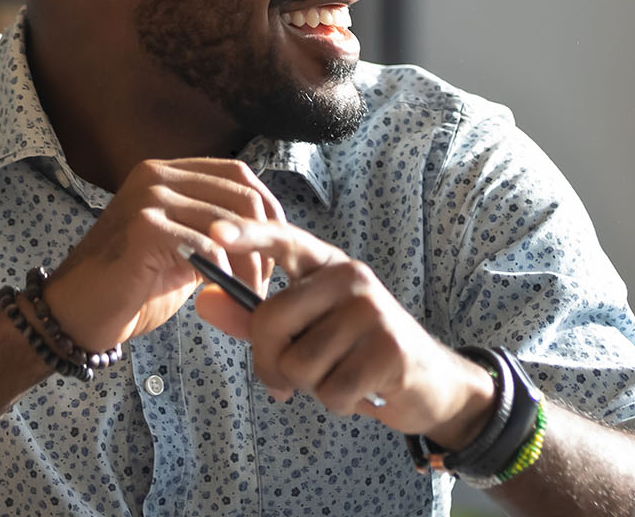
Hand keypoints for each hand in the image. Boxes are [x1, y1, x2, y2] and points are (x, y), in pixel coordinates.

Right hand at [42, 159, 284, 350]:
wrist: (77, 314)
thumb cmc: (131, 287)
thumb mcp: (182, 248)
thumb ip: (214, 231)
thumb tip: (265, 233)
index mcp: (166, 172)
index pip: (237, 174)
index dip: (268, 209)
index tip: (278, 248)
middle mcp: (156, 174)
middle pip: (241, 194)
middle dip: (264, 240)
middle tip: (262, 282)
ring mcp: (148, 197)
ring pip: (228, 222)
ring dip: (248, 264)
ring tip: (245, 295)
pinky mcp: (144, 227)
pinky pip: (206, 244)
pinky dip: (223, 272)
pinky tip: (219, 293)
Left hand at [200, 219, 494, 444]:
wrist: (430, 383)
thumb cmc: (358, 354)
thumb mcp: (307, 332)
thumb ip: (254, 319)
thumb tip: (204, 302)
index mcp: (327, 266)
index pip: (284, 240)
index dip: (248, 235)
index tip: (215, 232)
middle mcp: (350, 278)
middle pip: (271, 321)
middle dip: (271, 364)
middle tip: (291, 379)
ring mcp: (373, 310)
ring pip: (298, 364)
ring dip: (311, 388)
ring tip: (340, 377)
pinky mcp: (390, 348)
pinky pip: (331, 390)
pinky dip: (338, 403)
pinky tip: (362, 391)